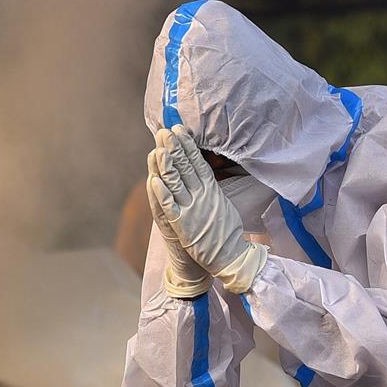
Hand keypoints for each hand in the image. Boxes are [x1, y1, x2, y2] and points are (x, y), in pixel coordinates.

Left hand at [148, 125, 268, 294]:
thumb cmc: (227, 233)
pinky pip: (170, 207)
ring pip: (176, 182)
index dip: (187, 145)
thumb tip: (205, 175)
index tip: (179, 130)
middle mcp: (201, 196)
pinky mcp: (183, 224)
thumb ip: (212, 189)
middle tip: (164, 131)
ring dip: (166, 164)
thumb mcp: (222, 204)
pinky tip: (154, 180)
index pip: (197, 162)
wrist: (232, 256)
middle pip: (186, 167)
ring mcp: (192, 209)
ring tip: (157, 148)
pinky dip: (162, 193)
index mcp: (212, 190)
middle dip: (174, 148)